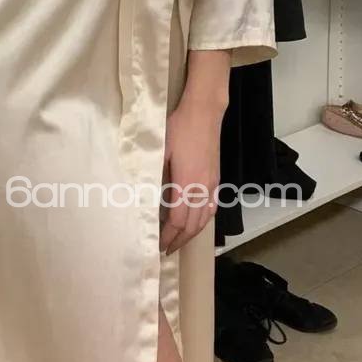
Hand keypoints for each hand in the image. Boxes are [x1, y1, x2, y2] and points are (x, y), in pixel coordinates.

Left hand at [159, 98, 222, 254]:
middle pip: (192, 225)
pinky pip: (212, 207)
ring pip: (204, 219)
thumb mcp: (161, 149)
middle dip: (179, 240)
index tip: (160, 245)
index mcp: (186, 183)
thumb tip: (146, 195)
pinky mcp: (216, 178)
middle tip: (167, 249)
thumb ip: (155, 174)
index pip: (177, 219)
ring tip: (179, 241)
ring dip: (191, 234)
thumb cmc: (179, 127)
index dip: (168, 235)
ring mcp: (211, 184)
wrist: (204, 112)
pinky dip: (204, 220)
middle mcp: (201, 188)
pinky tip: (197, 222)